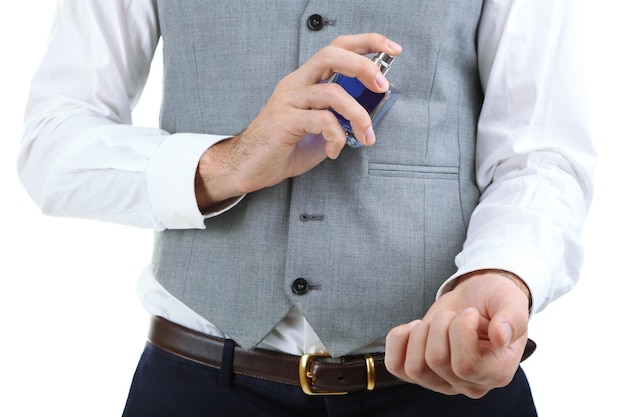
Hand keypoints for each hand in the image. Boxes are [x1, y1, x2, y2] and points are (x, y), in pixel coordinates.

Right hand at [195, 33, 402, 208]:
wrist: (248, 167)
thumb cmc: (283, 147)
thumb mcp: (318, 128)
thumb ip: (340, 115)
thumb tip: (371, 112)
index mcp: (305, 81)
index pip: (336, 48)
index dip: (366, 43)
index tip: (393, 49)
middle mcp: (295, 84)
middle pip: (331, 55)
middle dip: (363, 66)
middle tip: (382, 86)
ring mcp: (288, 101)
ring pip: (333, 93)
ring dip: (359, 116)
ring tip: (366, 136)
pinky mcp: (284, 121)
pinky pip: (322, 121)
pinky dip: (337, 137)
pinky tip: (333, 151)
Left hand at [385, 271, 530, 397]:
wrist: (475, 299)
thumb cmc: (494, 302)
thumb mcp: (511, 302)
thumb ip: (513, 318)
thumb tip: (501, 336)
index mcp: (497, 372)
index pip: (465, 365)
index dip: (460, 331)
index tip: (470, 313)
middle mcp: (469, 384)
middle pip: (436, 361)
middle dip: (440, 324)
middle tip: (453, 315)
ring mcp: (442, 382)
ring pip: (414, 367)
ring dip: (421, 332)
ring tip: (438, 321)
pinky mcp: (418, 372)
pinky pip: (395, 365)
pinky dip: (399, 340)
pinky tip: (416, 328)